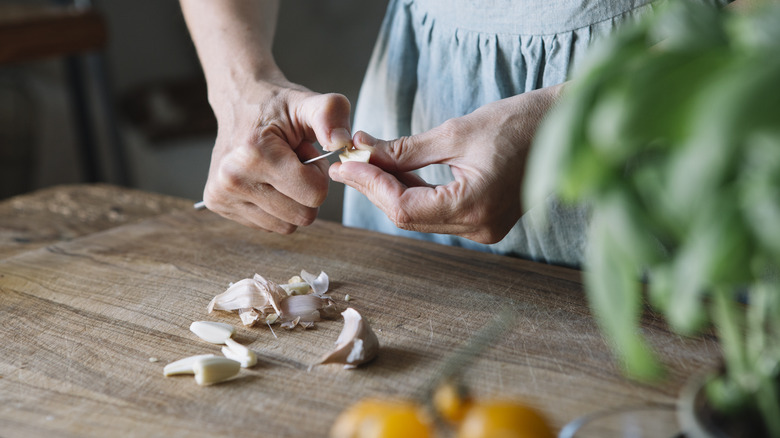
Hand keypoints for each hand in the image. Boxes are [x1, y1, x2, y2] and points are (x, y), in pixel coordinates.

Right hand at [203, 78, 352, 232]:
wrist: (238, 101)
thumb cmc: (277, 106)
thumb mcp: (308, 102)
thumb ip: (331, 115)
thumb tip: (342, 142)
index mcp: (254, 154)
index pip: (314, 194)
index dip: (319, 174)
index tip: (305, 153)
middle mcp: (231, 179)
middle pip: (303, 215)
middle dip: (307, 190)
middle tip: (293, 162)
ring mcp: (222, 195)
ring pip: (287, 226)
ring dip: (292, 200)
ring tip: (279, 170)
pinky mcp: (218, 205)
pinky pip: (269, 225)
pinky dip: (276, 207)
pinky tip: (266, 180)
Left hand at [329, 86, 560, 243]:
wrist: (561, 127)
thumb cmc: (517, 123)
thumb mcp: (455, 133)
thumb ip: (405, 150)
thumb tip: (364, 152)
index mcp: (473, 207)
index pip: (403, 208)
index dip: (370, 186)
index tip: (346, 163)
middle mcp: (478, 228)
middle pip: (408, 216)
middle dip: (375, 187)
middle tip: (350, 160)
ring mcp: (483, 228)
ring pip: (420, 216)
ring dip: (391, 189)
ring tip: (367, 160)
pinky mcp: (484, 220)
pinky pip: (437, 212)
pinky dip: (414, 192)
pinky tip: (396, 170)